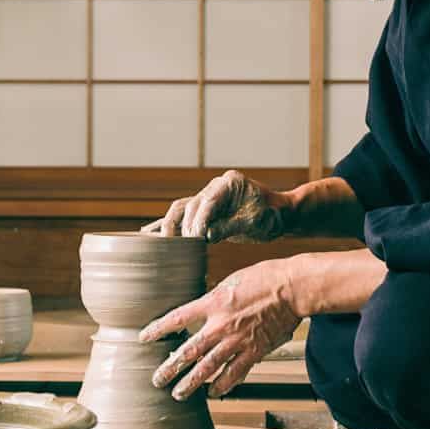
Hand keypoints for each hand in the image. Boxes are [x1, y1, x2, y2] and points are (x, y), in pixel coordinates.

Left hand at [140, 258, 305, 399]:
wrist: (293, 287)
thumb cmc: (265, 277)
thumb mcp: (231, 281)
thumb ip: (216, 298)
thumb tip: (204, 308)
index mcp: (213, 303)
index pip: (177, 318)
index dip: (158, 329)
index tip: (144, 338)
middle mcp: (221, 325)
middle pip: (189, 351)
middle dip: (170, 368)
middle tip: (157, 380)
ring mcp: (238, 340)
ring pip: (209, 367)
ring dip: (192, 383)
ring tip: (179, 394)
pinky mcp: (255, 351)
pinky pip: (236, 372)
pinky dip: (224, 385)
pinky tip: (215, 393)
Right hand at [141, 170, 288, 242]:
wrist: (280, 215)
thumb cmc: (271, 215)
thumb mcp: (253, 222)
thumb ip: (228, 227)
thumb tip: (204, 236)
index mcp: (229, 183)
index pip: (207, 202)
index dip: (199, 220)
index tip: (196, 238)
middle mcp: (215, 188)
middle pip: (189, 205)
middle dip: (183, 226)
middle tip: (179, 245)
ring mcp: (209, 199)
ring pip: (181, 210)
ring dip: (170, 225)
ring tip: (158, 241)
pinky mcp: (207, 212)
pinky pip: (184, 217)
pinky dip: (170, 225)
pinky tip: (149, 233)